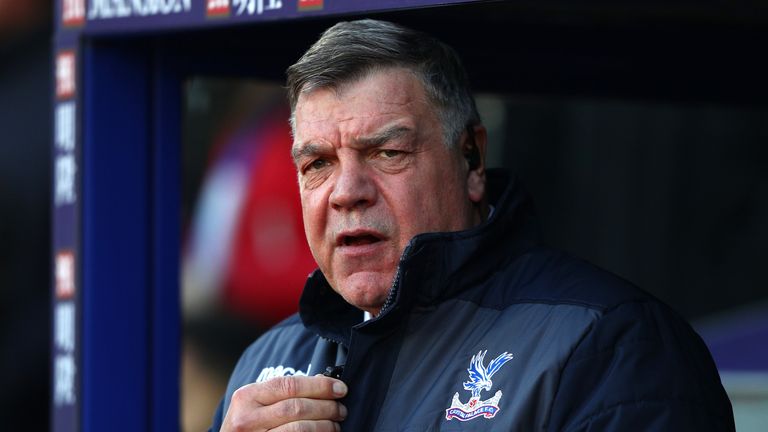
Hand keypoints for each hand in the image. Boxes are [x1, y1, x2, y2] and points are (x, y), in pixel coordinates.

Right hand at [220, 375, 347, 431]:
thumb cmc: (248, 424)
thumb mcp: (256, 403)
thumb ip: (284, 392)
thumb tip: (323, 381)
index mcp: (246, 397)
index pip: (290, 386)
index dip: (319, 386)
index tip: (340, 389)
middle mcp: (247, 419)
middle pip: (297, 407)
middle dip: (326, 407)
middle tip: (341, 409)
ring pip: (300, 429)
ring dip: (325, 426)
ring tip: (335, 424)